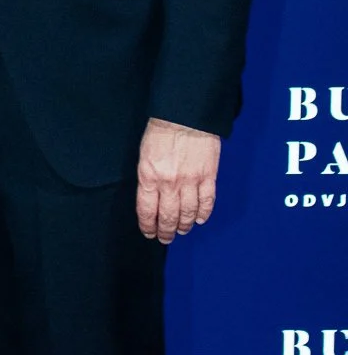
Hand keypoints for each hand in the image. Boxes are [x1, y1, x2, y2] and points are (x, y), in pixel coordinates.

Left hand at [135, 117, 219, 243]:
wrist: (185, 116)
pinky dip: (203, 213)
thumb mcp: (144, 156)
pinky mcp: (208, 176)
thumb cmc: (161, 132)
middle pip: (168, 216)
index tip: (150, 233)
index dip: (148, 226)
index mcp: (149, 177)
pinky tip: (199, 219)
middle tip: (166, 238)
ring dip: (184, 225)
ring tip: (181, 230)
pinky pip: (207, 202)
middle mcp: (169, 183)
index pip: (147, 211)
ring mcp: (190, 181)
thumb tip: (152, 199)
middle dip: (166, 231)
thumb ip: (148, 179)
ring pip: (188, 213)